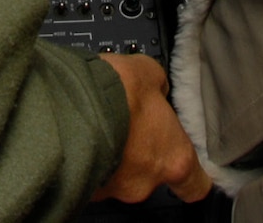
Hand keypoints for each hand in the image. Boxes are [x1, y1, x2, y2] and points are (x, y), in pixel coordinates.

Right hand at [93, 53, 212, 203]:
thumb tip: (154, 88)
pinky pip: (92, 171)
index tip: (188, 165)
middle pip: (151, 174)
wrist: (66, 104)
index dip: (194, 175)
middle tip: (130, 123)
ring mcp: (112, 188)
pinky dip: (89, 155)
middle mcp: (144, 182)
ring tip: (101, 121)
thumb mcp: (149, 72)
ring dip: (113, 152)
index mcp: (173, 157)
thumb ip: (158, 87)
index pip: (196, 184)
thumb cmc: (112, 93)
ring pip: (119, 173)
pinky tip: (84, 130)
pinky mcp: (83, 187)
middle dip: (141, 150)